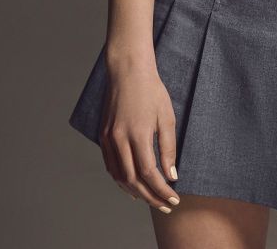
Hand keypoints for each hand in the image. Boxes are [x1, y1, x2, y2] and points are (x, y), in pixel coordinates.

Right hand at [99, 58, 180, 213]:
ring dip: (135, 192)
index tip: (173, 199)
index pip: (149, 174)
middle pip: (133, 180)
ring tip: (151, 199)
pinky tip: (132, 185)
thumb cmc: (152, 90)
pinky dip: (121, 179)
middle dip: (150, 197)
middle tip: (165, 206)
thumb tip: (171, 175)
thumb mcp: (167, 116)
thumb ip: (168, 148)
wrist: (128, 71)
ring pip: (119, 176)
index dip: (161, 190)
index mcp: (138, 134)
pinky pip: (110, 165)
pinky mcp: (103, 135)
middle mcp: (119, 139)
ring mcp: (108, 138)